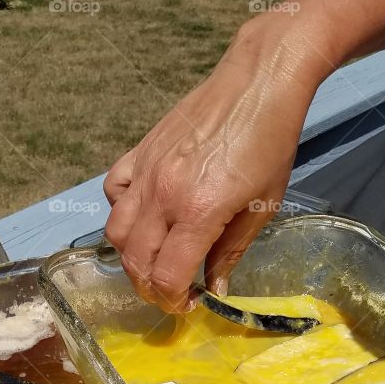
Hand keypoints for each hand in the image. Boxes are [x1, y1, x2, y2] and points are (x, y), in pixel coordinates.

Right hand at [103, 16, 327, 310]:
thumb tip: (215, 288)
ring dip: (132, 257)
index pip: (166, 276)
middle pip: (136, 262)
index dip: (174, 301)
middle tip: (173, 290)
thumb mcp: (263, 206)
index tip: (190, 303)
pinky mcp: (139, 152)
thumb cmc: (271, 143)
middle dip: (151, 287)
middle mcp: (163, 194)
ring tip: (156, 260)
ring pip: (116, 233)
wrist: (260, 80)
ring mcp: (146, 172)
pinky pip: (112, 192)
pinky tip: (144, 216)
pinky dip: (121, 212)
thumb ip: (232, 251)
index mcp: (198, 211)